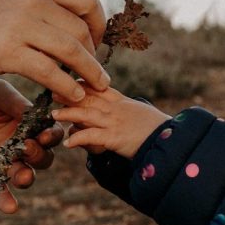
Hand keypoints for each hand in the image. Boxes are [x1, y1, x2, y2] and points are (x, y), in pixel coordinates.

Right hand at [0, 0, 108, 102]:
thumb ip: (43, 6)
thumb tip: (74, 26)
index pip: (87, 0)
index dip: (98, 24)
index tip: (95, 42)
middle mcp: (34, 2)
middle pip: (81, 30)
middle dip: (93, 55)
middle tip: (94, 72)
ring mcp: (21, 26)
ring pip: (72, 51)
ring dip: (90, 72)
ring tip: (96, 87)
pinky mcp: (8, 52)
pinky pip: (50, 72)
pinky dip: (67, 86)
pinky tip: (73, 95)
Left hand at [0, 75, 63, 212]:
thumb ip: (15, 102)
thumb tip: (35, 114)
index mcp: (30, 124)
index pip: (51, 134)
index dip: (52, 137)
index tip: (45, 136)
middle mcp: (21, 145)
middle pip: (43, 158)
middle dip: (39, 156)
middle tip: (26, 148)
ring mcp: (4, 161)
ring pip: (25, 176)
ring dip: (27, 178)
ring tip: (22, 175)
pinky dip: (5, 201)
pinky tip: (10, 207)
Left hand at [51, 84, 169, 158]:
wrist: (172, 139)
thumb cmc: (158, 129)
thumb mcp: (142, 113)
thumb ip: (127, 111)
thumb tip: (118, 112)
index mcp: (123, 102)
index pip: (100, 88)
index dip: (83, 84)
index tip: (71, 81)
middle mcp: (117, 109)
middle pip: (89, 98)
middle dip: (70, 95)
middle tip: (53, 91)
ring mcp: (115, 122)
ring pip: (86, 114)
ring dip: (68, 114)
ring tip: (54, 115)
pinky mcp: (115, 138)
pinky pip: (92, 137)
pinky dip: (79, 139)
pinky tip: (68, 143)